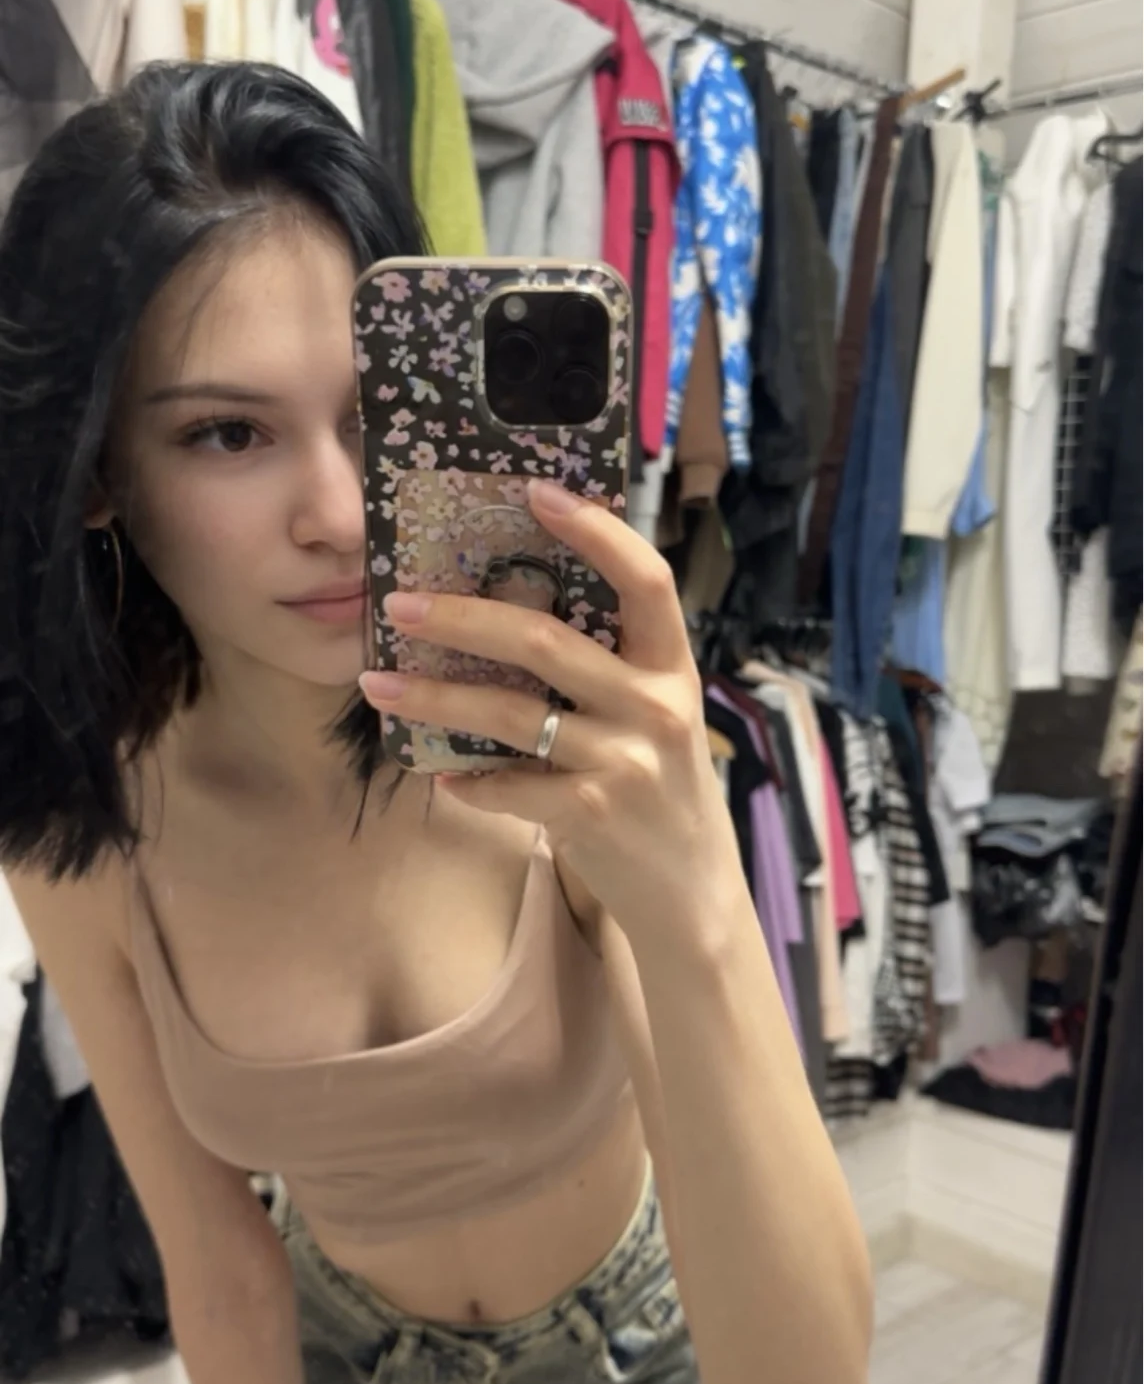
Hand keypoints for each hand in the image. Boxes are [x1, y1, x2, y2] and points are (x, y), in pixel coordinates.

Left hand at [359, 479, 740, 939]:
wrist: (692, 892)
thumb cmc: (660, 790)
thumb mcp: (654, 716)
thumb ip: (607, 669)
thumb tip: (510, 610)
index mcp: (673, 666)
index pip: (645, 579)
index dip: (595, 530)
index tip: (535, 491)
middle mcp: (654, 706)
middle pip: (545, 641)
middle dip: (461, 618)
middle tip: (399, 606)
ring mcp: (623, 761)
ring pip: (509, 714)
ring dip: (433, 699)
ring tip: (377, 686)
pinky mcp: (591, 814)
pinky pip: (506, 785)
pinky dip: (465, 781)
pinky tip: (439, 775)